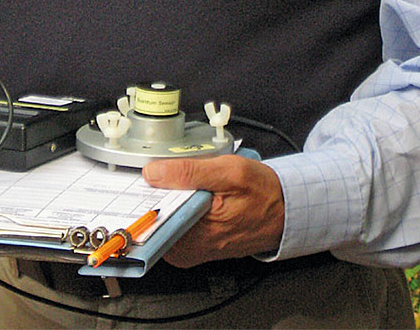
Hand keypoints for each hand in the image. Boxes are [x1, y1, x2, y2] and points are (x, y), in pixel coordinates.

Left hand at [142, 154, 284, 267]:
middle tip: (154, 175)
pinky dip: (173, 208)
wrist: (284, 210)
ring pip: (162, 223)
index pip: (154, 220)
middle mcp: (194, 248)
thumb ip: (189, 172)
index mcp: (200, 233)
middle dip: (150, 197)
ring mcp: (194, 249)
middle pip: (154, 222)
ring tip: (171, 181)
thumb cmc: (262, 191)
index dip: (141, 198)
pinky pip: (174, 227)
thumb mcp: (228, 171)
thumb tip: (153, 173)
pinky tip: (182, 193)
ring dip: (162, 201)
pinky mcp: (197, 246)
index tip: (135, 180)